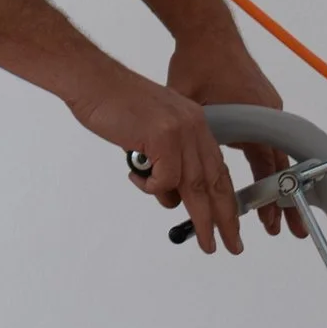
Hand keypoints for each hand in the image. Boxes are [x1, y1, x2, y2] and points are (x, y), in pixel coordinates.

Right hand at [74, 66, 242, 254]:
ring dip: (200, 218)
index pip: (218, 169)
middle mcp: (195, 127)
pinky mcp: (163, 137)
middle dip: (226, 219)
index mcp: (197, 124)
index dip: (226, 200)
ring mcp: (181, 131)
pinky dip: (151, 187)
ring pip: (196, 187)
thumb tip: (173, 197)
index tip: (231, 224)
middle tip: (232, 245)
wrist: (94, 81)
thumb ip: (167, 162)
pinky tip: (136, 175)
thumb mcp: (152, 135)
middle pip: (216, 182)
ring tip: (205, 242)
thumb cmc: (115, 107)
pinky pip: (164, 180)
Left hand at [169, 26, 303, 235]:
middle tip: (288, 231)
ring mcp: (267, 109)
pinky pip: (265, 140)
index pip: (270, 169)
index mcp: (255, 118)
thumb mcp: (188, 104)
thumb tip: (171, 171)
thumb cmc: (198, 61)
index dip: (271, 199)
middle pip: (279, 168)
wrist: (207, 30)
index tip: (273, 223)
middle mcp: (268, 115)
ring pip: (272, 156)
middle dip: (282, 201)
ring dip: (271, 183)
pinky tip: (258, 179)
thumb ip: (185, 138)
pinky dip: (264, 163)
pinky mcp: (260, 104)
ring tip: (272, 212)